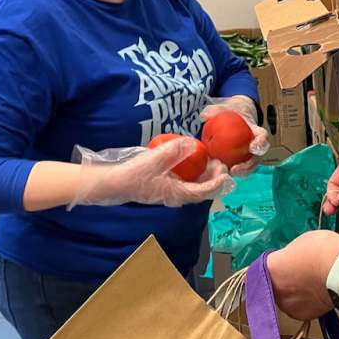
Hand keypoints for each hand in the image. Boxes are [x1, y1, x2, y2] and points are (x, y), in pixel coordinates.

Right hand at [68, 138, 233, 208]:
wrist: (112, 183)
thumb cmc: (132, 175)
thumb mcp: (153, 160)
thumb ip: (173, 152)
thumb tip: (190, 143)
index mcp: (177, 193)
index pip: (204, 192)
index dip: (218, 182)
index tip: (226, 170)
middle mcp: (177, 195)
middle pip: (203, 189)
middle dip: (214, 176)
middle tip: (218, 160)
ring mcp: (170, 191)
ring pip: (194, 184)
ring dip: (204, 173)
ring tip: (209, 157)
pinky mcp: (164, 185)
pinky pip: (185, 180)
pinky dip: (192, 171)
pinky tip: (191, 158)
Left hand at [200, 95, 269, 176]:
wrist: (234, 117)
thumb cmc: (231, 112)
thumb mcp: (224, 107)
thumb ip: (214, 110)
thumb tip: (204, 116)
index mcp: (256, 132)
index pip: (262, 137)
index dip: (261, 143)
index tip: (254, 147)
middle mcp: (255, 146)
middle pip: (257, 158)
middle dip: (249, 166)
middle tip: (236, 169)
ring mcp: (249, 156)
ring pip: (248, 168)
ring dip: (240, 173)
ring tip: (228, 175)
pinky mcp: (240, 162)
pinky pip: (237, 168)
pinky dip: (230, 172)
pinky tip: (218, 174)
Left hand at [266, 230, 338, 319]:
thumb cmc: (324, 251)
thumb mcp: (303, 241)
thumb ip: (290, 254)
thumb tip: (291, 261)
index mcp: (271, 267)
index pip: (261, 267)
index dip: (271, 264)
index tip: (280, 262)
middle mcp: (274, 289)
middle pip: (273, 283)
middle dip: (283, 279)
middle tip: (299, 270)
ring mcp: (287, 305)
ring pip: (286, 297)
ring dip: (293, 292)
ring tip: (311, 282)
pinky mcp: (302, 315)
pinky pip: (300, 307)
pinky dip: (306, 302)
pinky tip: (318, 292)